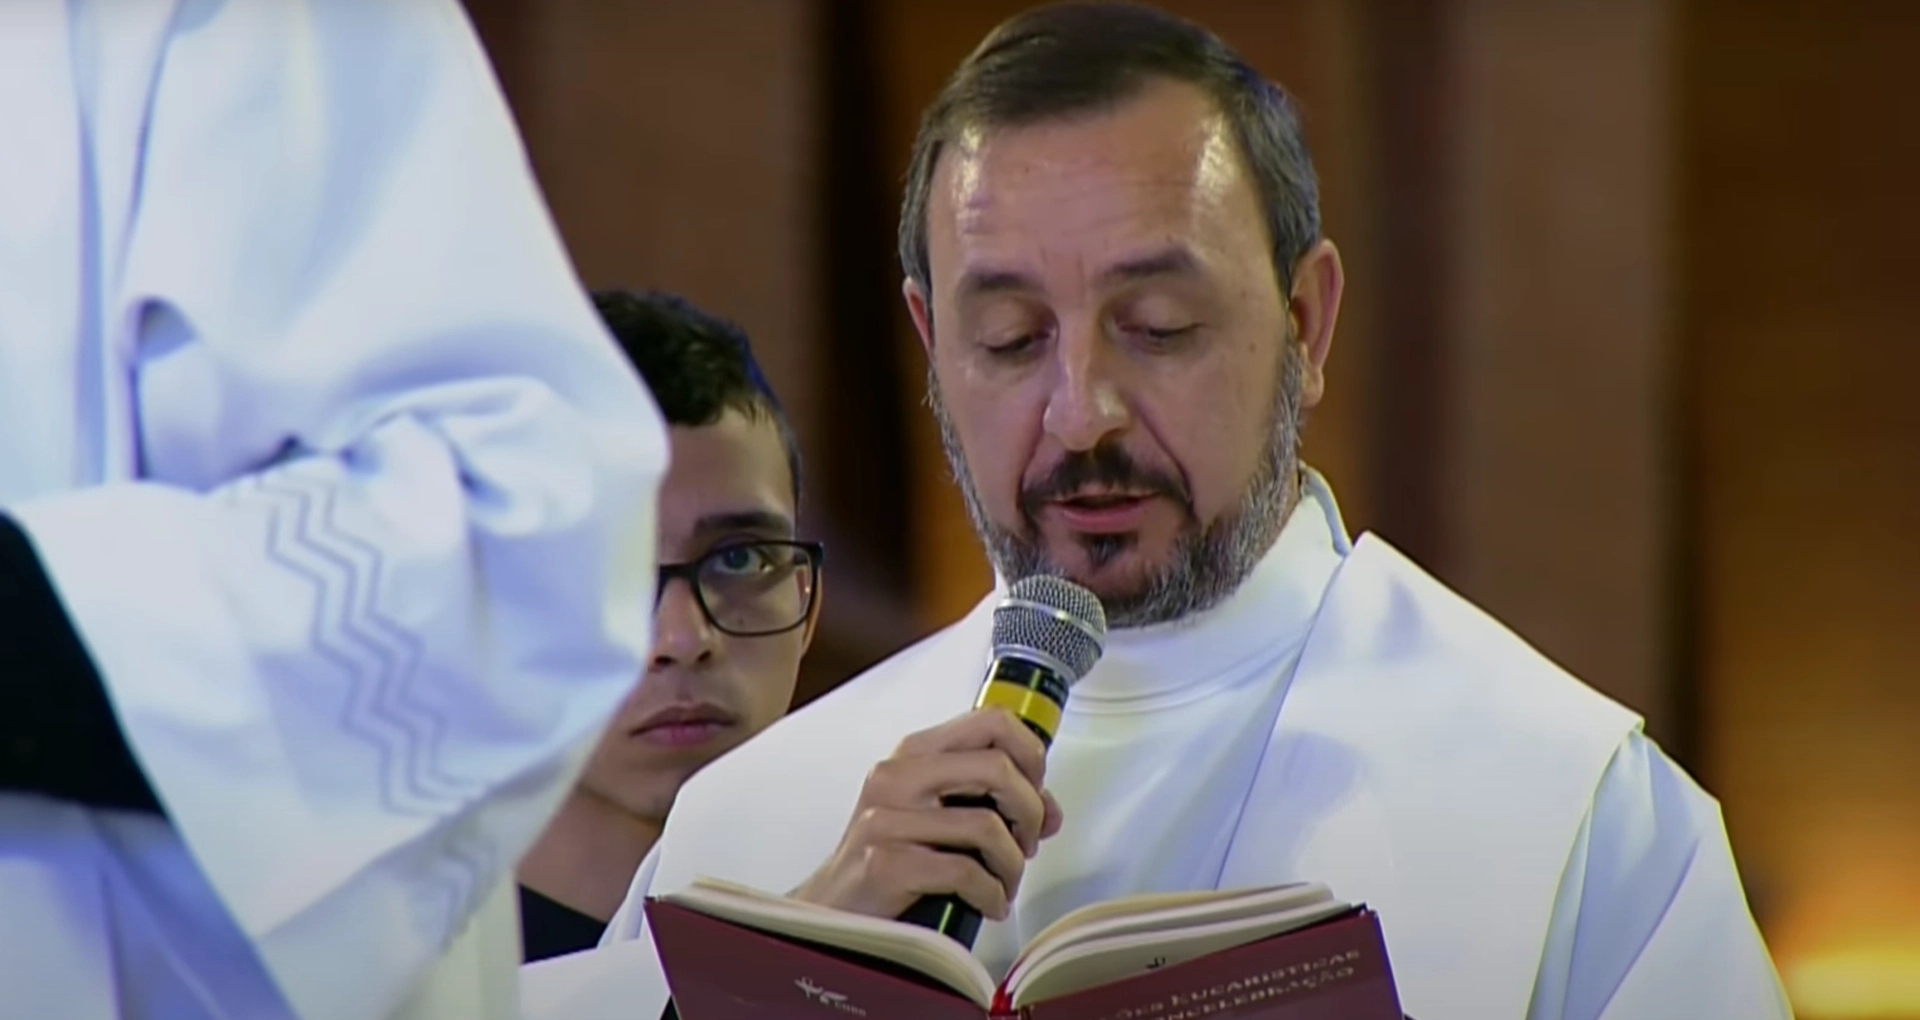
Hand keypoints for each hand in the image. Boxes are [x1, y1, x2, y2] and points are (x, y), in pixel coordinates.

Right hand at [790, 706, 1064, 921]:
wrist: (831, 910)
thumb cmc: (887, 859)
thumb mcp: (934, 814)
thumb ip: (988, 801)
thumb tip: (1048, 810)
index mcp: (913, 754)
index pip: (990, 720)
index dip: (1030, 752)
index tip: (1037, 787)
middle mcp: (897, 776)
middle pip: (997, 767)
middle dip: (1029, 811)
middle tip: (1028, 842)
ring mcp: (887, 818)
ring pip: (987, 826)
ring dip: (1012, 864)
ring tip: (1006, 882)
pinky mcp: (886, 863)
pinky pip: (965, 871)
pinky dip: (991, 893)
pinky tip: (988, 903)